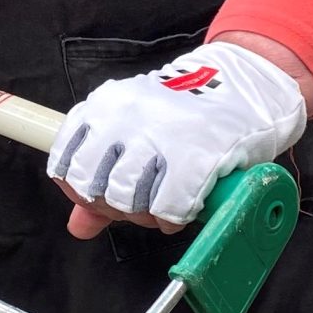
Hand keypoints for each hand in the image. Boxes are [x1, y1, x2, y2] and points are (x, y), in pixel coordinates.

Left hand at [47, 39, 307, 237]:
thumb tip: (78, 226)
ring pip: (124, 199)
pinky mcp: (194, 156)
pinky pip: (166, 208)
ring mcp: (158, 135)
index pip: (66, 162)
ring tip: (162, 206)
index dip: (80, 191)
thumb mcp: (136, 131)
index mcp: (105, 105)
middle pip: (92, 187)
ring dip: (144, 213)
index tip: (101, 197)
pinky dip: (173, 218)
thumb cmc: (187, 112)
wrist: (246, 86)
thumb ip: (102, 176)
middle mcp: (124, 116)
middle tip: (139, 204)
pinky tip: (184, 208)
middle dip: (114, 207)